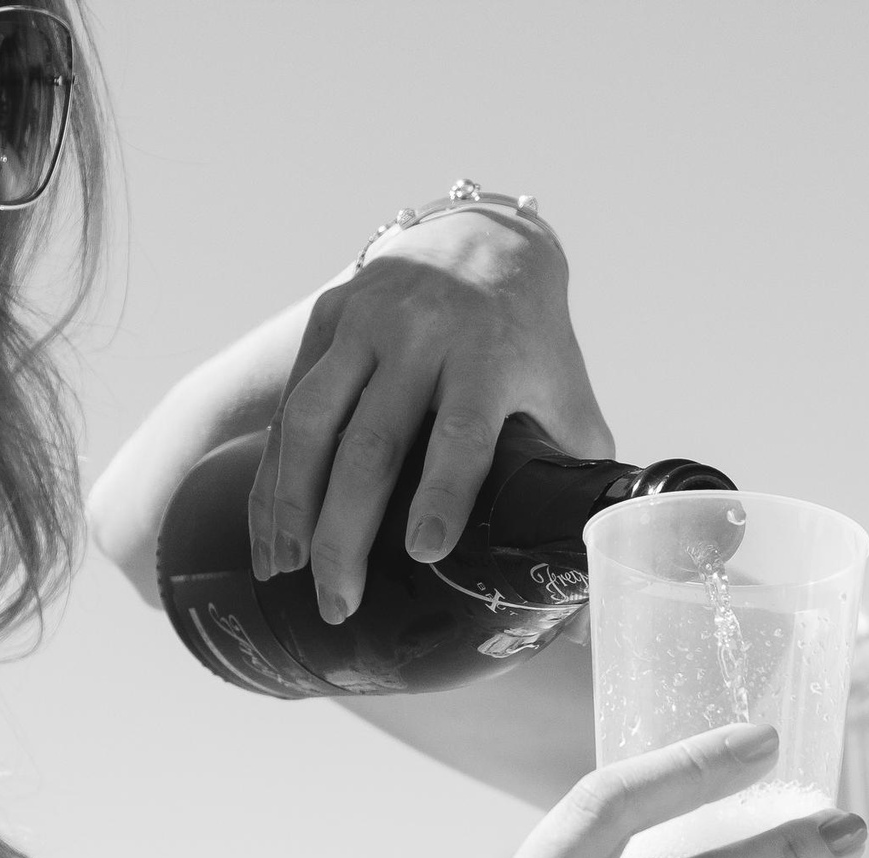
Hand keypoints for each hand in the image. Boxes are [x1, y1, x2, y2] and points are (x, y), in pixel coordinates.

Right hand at [248, 208, 609, 620]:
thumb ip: (578, 476)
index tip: (424, 551)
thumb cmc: (530, 343)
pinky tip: (268, 533)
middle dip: (346, 534)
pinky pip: (287, 408)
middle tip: (339, 604)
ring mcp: (365, 322)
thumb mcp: (566, 396)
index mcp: (490, 355)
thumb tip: (599, 579)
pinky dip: (272, 475)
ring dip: (290, 508)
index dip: (443, 492)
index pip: (462, 432)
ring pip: (310, 424)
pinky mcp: (326, 318)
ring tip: (284, 575)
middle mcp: (422, 333)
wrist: (481, 241)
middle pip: (372, 445)